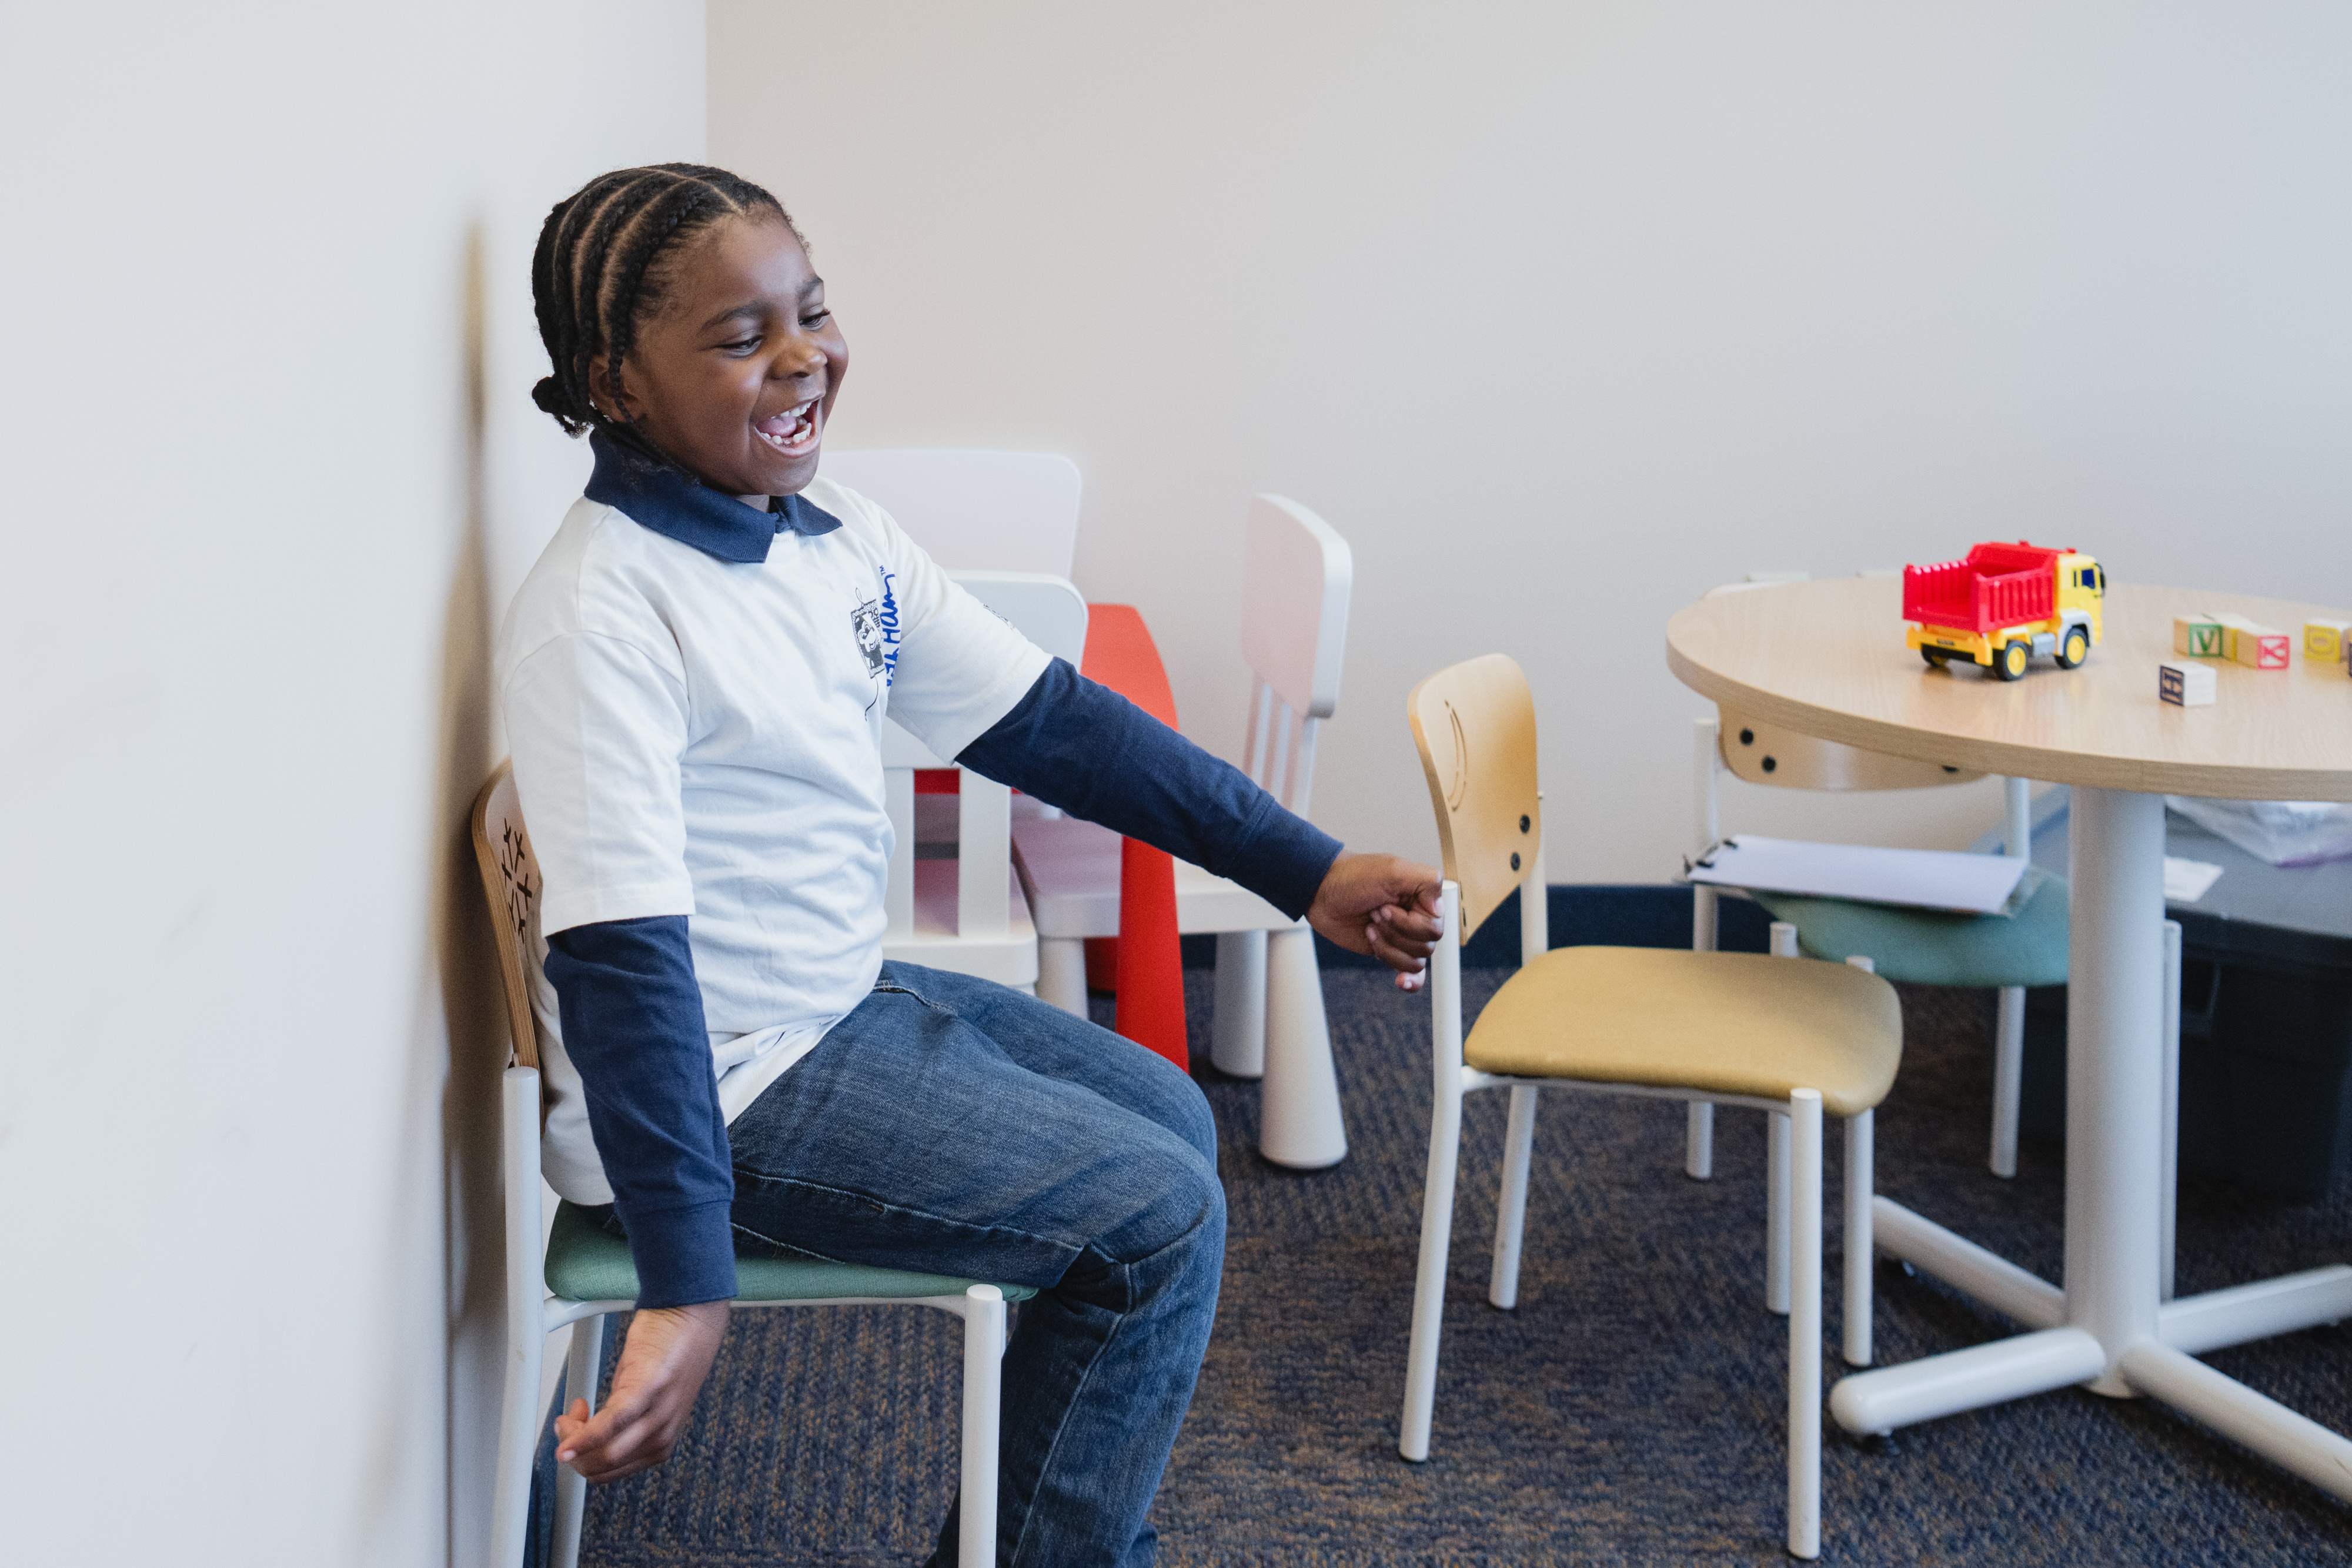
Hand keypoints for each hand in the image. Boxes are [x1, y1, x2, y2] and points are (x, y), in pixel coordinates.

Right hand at [554, 1300, 729, 1482]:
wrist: (693, 1316)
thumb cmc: (668, 1353)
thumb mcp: (646, 1400)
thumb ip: (622, 1421)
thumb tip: (587, 1431)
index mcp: (661, 1442)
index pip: (610, 1472)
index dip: (581, 1459)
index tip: (572, 1433)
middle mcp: (662, 1434)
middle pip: (603, 1467)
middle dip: (573, 1452)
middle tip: (565, 1424)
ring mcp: (659, 1414)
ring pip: (606, 1453)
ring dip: (573, 1437)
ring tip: (568, 1415)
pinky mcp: (649, 1388)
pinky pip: (611, 1423)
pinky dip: (584, 1434)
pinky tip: (565, 1429)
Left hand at [1306, 851, 1443, 991]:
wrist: (1322, 892)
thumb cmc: (1353, 877)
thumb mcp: (1392, 869)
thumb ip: (1426, 881)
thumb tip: (1440, 908)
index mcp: (1422, 899)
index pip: (1434, 927)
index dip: (1409, 923)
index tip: (1385, 907)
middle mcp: (1416, 919)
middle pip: (1426, 947)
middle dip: (1395, 933)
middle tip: (1375, 914)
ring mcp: (1402, 937)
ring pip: (1414, 962)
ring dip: (1388, 948)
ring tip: (1370, 928)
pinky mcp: (1389, 951)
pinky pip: (1412, 973)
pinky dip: (1410, 981)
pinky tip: (1401, 982)